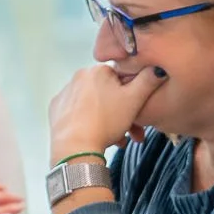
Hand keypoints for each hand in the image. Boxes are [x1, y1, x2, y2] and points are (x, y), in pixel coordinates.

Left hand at [48, 63, 167, 162]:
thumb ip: (149, 80)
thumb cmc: (106, 122)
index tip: (139, 114)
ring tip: (116, 140)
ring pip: (95, 104)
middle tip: (131, 133)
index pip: (122, 77)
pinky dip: (88, 121)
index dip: (134, 96)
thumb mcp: (135, 100)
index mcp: (98, 70)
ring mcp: (65, 93)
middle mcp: (78, 76)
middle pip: (109, 93)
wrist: (75, 147)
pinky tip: (95, 134)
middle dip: (123, 113)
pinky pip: (78, 112)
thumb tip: (158, 67)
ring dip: (108, 120)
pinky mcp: (56, 109)